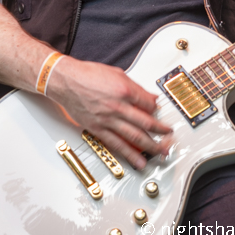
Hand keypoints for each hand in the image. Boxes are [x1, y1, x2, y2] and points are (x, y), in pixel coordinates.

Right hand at [47, 57, 172, 169]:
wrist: (66, 81)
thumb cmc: (88, 75)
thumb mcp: (116, 74)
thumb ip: (135, 87)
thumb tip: (149, 97)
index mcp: (124, 90)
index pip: (148, 104)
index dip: (156, 109)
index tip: (160, 112)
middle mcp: (117, 107)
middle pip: (145, 123)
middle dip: (160, 131)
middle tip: (169, 136)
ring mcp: (107, 120)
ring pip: (134, 137)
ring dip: (150, 146)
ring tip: (161, 153)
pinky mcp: (97, 129)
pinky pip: (116, 144)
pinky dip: (129, 154)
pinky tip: (138, 161)